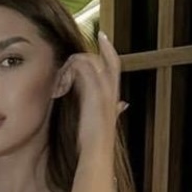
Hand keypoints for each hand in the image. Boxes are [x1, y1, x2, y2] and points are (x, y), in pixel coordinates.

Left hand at [61, 31, 127, 153]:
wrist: (97, 154)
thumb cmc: (98, 143)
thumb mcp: (107, 123)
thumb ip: (115, 110)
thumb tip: (124, 104)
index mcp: (113, 97)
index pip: (115, 67)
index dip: (110, 51)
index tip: (103, 38)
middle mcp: (112, 93)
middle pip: (110, 62)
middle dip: (104, 48)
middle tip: (95, 37)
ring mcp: (104, 95)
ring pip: (96, 65)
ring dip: (81, 61)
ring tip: (69, 64)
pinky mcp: (95, 98)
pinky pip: (87, 74)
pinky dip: (77, 69)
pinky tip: (67, 71)